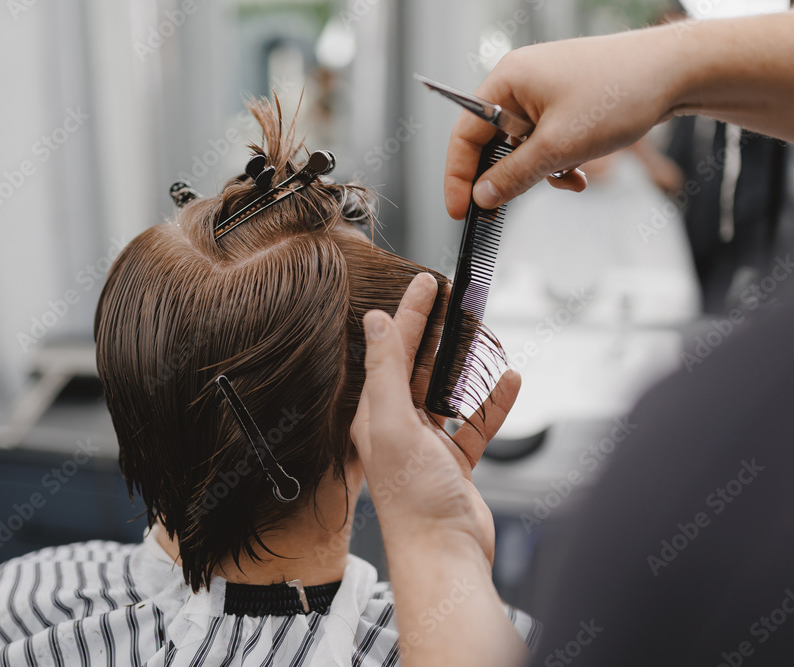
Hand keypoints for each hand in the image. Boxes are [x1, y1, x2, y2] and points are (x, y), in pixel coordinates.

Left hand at [350, 273, 520, 563]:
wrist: (445, 555)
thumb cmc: (414, 500)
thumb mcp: (394, 424)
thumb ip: (385, 371)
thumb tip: (373, 322)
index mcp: (375, 415)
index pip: (391, 351)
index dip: (408, 313)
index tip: (426, 282)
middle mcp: (397, 427)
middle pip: (420, 366)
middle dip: (438, 333)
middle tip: (455, 301)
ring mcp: (427, 446)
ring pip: (449, 392)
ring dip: (467, 367)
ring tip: (485, 340)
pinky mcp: (455, 463)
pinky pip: (475, 424)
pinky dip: (492, 403)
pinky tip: (508, 383)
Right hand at [444, 24, 686, 216]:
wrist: (678, 71)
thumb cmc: (620, 93)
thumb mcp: (559, 146)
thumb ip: (513, 176)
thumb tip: (482, 197)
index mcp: (508, 80)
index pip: (464, 134)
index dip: (458, 176)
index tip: (460, 211)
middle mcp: (520, 81)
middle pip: (492, 141)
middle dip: (510, 175)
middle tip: (508, 207)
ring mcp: (544, 91)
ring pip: (522, 146)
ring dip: (541, 171)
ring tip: (570, 177)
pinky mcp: (566, 101)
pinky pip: (546, 140)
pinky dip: (558, 161)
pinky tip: (580, 170)